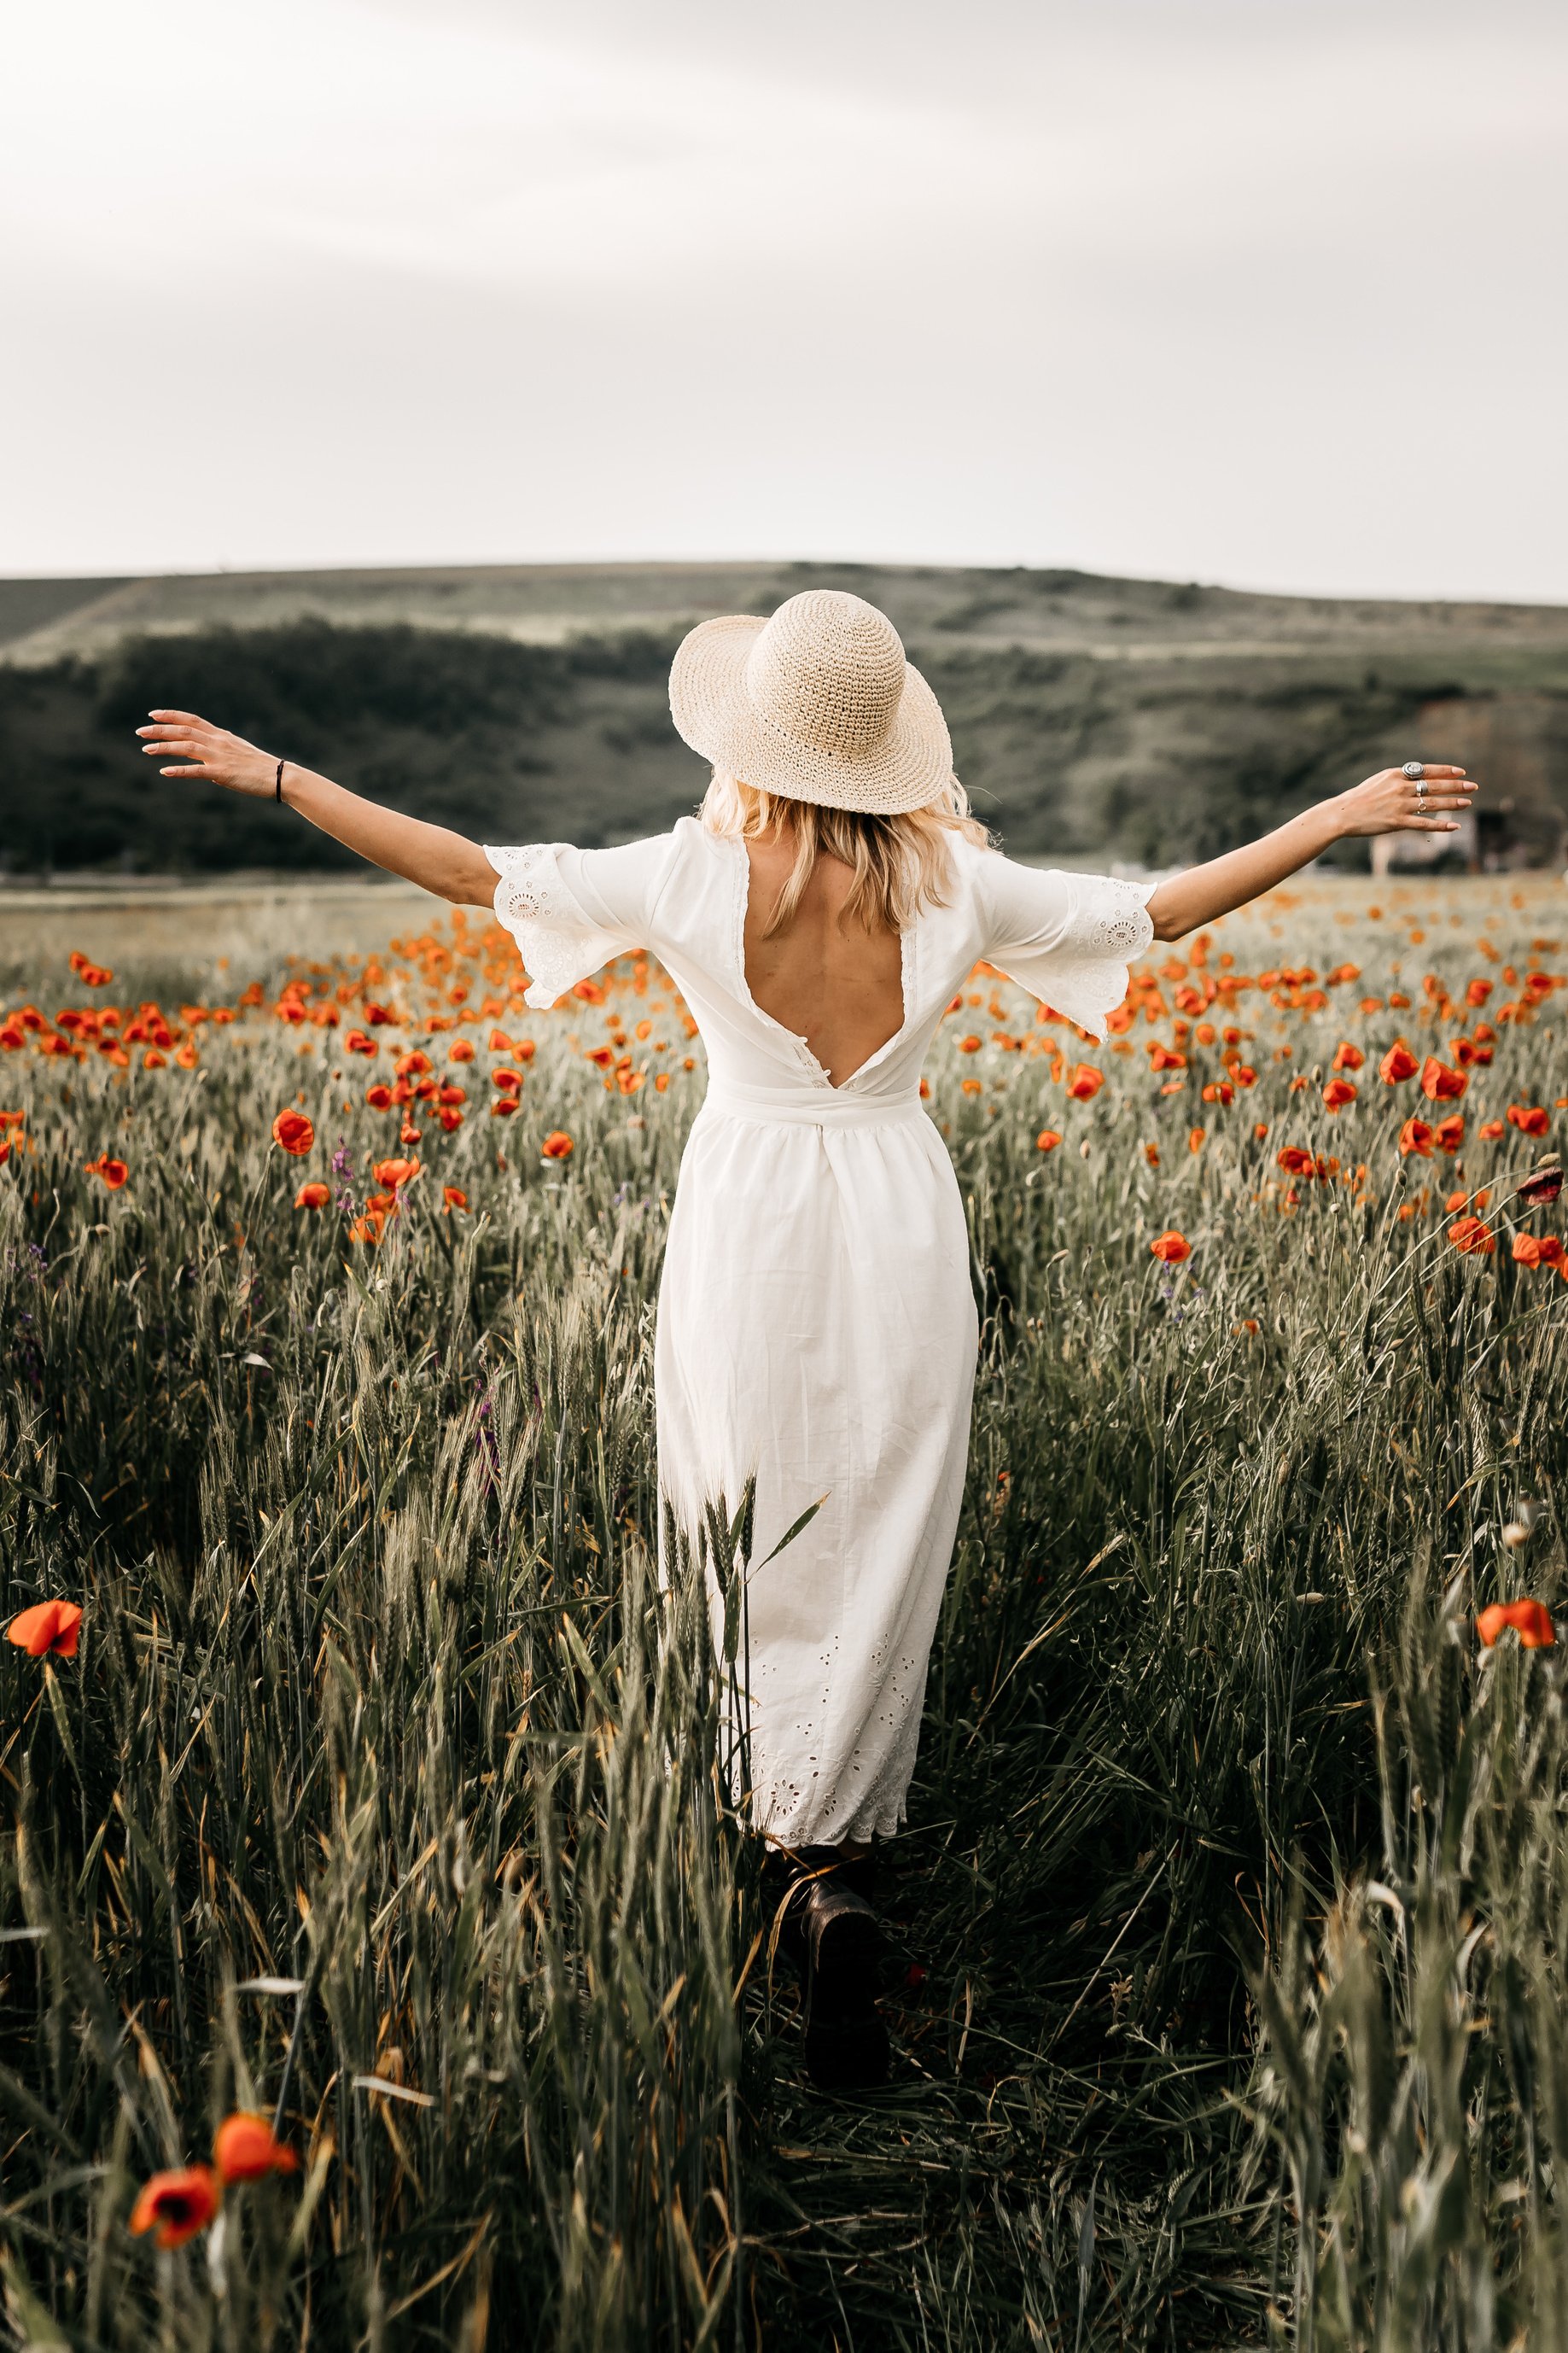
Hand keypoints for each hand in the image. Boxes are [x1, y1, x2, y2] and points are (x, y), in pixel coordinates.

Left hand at [135, 710, 278, 797]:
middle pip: (183, 730)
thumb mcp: (238, 752)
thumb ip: (220, 751)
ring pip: (186, 747)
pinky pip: (196, 770)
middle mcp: (218, 742)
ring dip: (164, 747)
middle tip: (140, 731)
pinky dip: (179, 770)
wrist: (280, 776)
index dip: (171, 715)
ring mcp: (219, 756)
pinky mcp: (222, 773)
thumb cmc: (260, 767)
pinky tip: (164, 772)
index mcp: (221, 735)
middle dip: (160, 730)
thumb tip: (206, 758)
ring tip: (146, 749)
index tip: (153, 714)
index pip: (191, 719)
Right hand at [1333, 764, 1476, 838]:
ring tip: (1468, 803)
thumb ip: (1399, 779)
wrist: (1342, 813)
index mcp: (1396, 774)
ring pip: (1433, 804)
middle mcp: (1400, 788)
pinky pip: (1424, 824)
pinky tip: (1454, 826)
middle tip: (1473, 786)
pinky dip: (1440, 825)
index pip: (1427, 770)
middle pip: (1435, 786)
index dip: (1446, 771)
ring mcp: (1399, 805)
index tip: (1461, 771)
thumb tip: (1417, 779)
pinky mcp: (1397, 822)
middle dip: (1456, 786)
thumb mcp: (1379, 781)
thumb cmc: (1359, 797)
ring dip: (1453, 803)